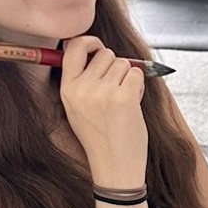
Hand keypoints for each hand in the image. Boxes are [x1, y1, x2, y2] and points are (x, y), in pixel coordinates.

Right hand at [59, 35, 147, 186]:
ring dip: (129, 77)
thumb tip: (97, 50)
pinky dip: (140, 85)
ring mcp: (103, 92)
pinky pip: (137, 74)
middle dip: (115, 66)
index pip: (73, 47)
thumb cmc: (101, 136)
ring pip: (124, 63)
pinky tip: (133, 103)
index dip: (89, 42)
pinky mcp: (124, 97)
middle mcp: (82, 88)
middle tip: (115, 89)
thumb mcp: (78, 108)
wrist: (114, 165)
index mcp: (67, 89)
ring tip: (123, 100)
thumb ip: (82, 80)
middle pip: (105, 53)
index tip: (98, 47)